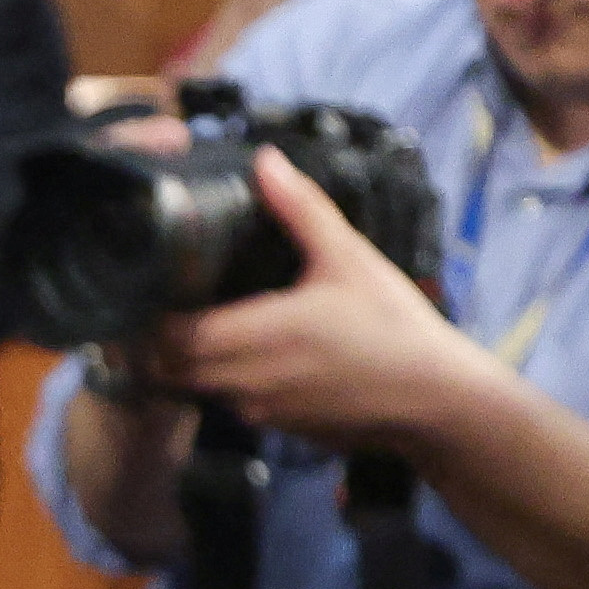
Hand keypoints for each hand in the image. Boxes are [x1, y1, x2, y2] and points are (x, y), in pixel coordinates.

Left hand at [135, 144, 491, 453]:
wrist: (435, 400)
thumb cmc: (394, 326)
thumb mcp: (347, 256)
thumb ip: (300, 208)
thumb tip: (265, 161)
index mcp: (257, 336)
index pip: (169, 336)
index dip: (153, 314)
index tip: (157, 283)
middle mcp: (247, 381)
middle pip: (171, 366)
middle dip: (162, 338)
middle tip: (170, 298)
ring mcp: (261, 410)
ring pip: (197, 387)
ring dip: (191, 360)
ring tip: (201, 319)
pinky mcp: (279, 427)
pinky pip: (231, 402)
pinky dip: (224, 379)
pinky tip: (246, 349)